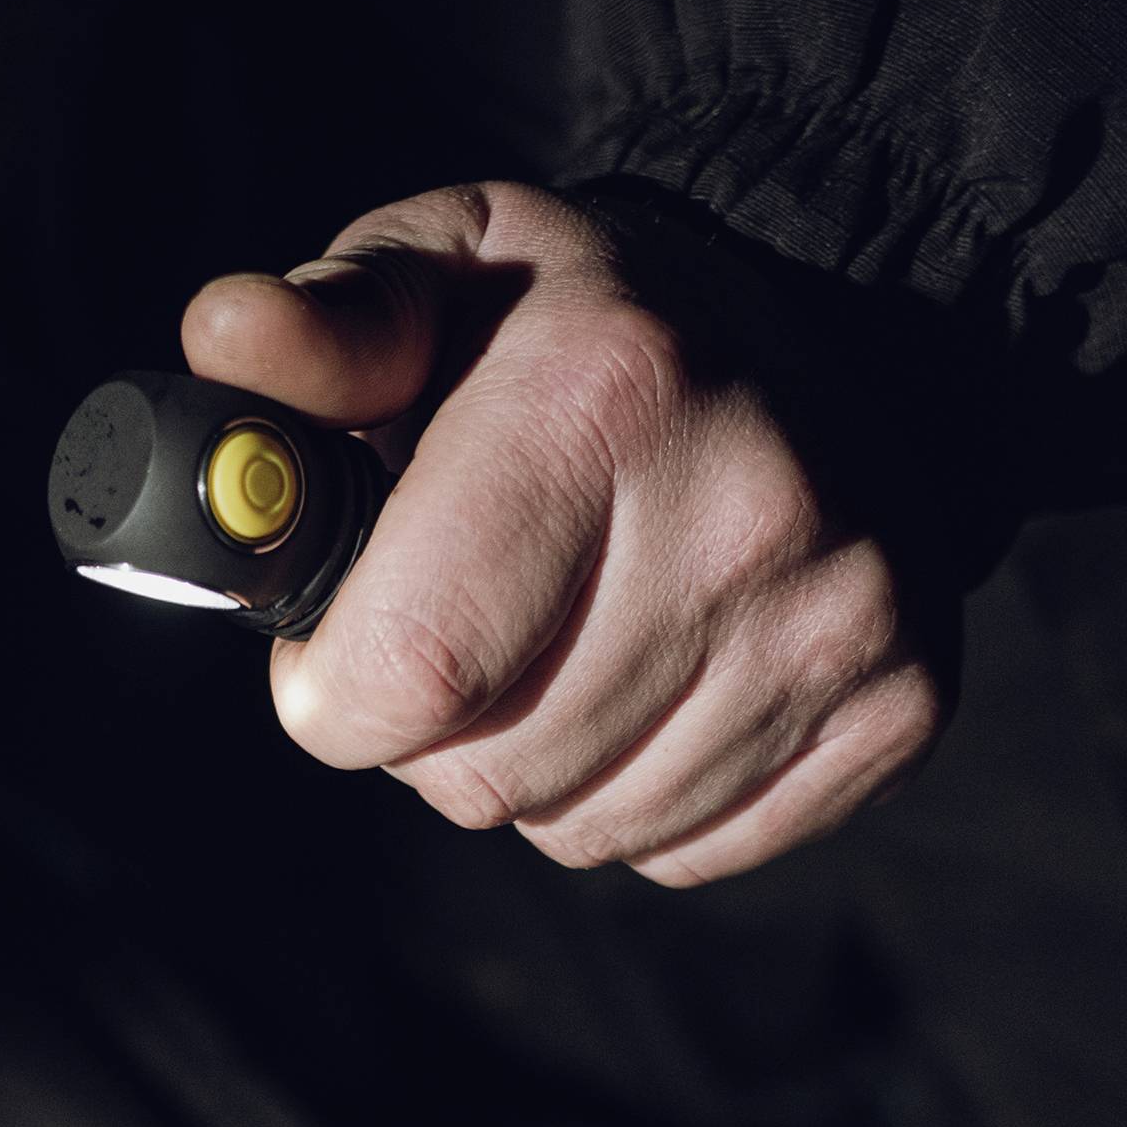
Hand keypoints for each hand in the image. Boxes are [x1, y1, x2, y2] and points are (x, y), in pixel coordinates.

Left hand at [183, 182, 949, 885]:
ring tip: (566, 641)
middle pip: (485, 777)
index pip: (407, 671)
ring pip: (582, 829)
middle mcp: (746, 511)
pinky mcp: (902, 704)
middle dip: (430, 733)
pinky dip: (640, 800)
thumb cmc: (587, 326)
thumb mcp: (446, 273)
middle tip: (463, 628)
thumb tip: (224, 333)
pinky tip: (658, 679)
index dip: (330, 693)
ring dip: (535, 769)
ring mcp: (841, 619)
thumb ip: (323, 328)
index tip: (335, 646)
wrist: (845, 333)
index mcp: (603, 393)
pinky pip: (685, 853)